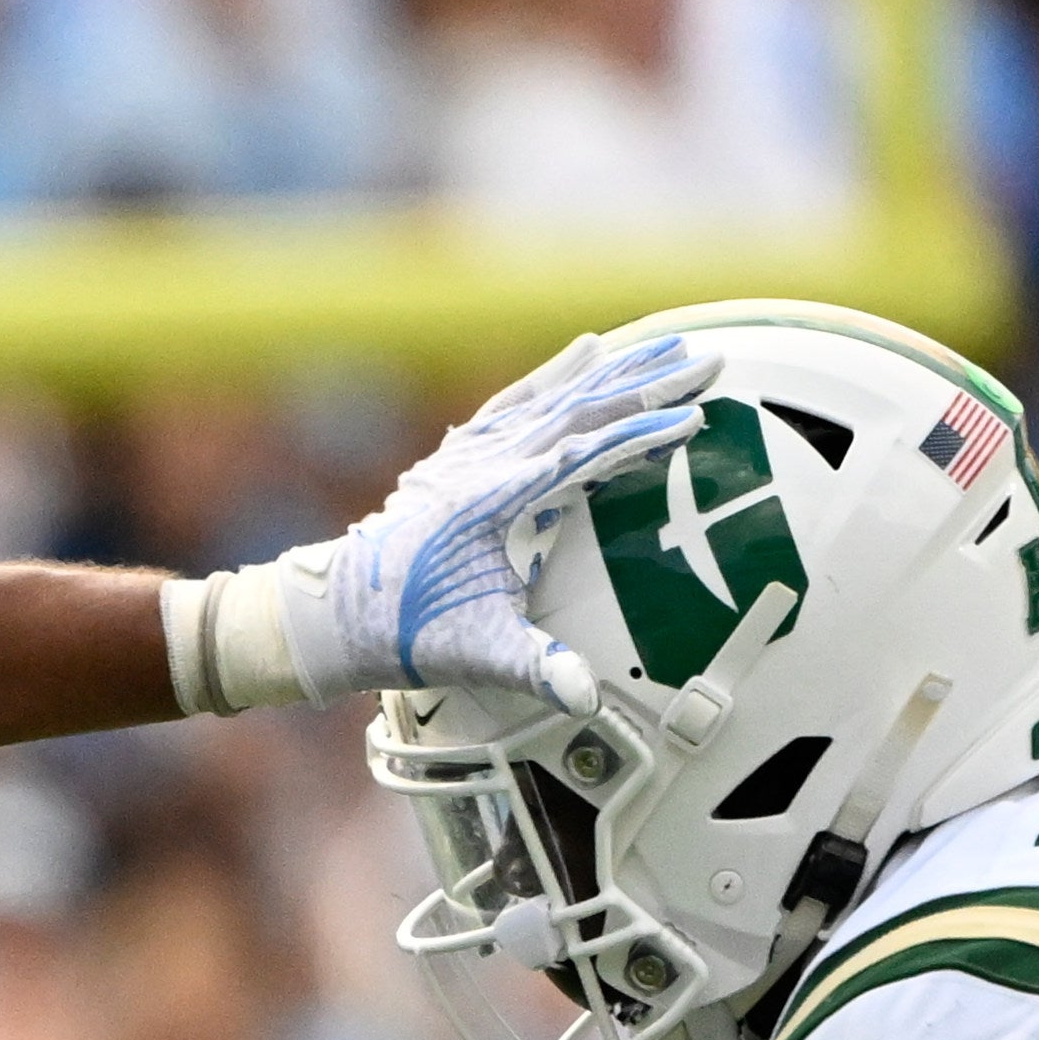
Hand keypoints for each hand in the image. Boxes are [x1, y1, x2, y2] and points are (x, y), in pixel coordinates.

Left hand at [314, 329, 719, 707]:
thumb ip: (536, 669)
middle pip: (577, 407)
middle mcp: (482, 463)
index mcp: (495, 498)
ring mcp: (467, 455)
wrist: (334, 611)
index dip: (642, 436)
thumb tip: (585, 695)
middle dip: (645, 383)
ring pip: (549, 395)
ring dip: (607, 371)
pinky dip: (553, 377)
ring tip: (658, 343)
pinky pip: (515, 402)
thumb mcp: (477, 654)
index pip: (584, 453)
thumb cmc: (408, 631)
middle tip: (704, 358)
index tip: (693, 420)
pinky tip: (578, 355)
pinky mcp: (457, 458)